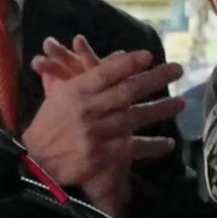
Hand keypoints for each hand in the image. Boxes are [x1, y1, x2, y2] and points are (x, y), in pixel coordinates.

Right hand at [24, 35, 183, 215]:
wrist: (36, 164)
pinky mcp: (102, 154)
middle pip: (126, 91)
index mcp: (74, 92)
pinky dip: (152, 145)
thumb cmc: (47, 128)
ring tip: (180, 104)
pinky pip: (133, 146)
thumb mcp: (55, 97)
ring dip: (160, 109)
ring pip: (135, 117)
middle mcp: (87, 110)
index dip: (127, 64)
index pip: (104, 73)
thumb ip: (76, 74)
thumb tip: (98, 53)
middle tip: (177, 70)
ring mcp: (96, 132)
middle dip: (154, 79)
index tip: (148, 56)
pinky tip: (168, 143)